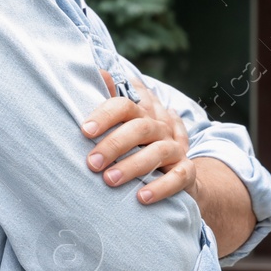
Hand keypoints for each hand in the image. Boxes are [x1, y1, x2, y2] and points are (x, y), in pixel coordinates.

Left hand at [80, 69, 195, 203]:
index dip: (105, 115)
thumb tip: (99, 72)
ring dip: (132, 166)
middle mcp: (159, 128)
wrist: (177, 173)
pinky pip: (178, 177)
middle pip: (140, 128)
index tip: (84, 130)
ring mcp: (175, 149)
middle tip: (92, 163)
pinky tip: (142, 198)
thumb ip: (111, 103)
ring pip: (158, 152)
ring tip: (109, 180)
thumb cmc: (138, 146)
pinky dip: (161, 187)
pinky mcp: (186, 172)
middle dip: (114, 144)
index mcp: (141, 115)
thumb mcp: (124, 125)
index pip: (125, 105)